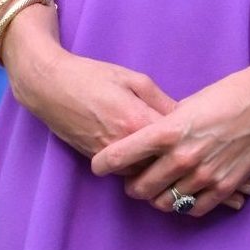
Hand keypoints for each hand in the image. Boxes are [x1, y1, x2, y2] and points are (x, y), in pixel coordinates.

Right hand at [14, 46, 177, 161]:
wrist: (49, 86)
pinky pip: (125, 172)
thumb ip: (160, 99)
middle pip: (160, 164)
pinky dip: (137, 167)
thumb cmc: (92, 75)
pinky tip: (145, 155)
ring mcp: (109, 156)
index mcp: (137, 120)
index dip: (190, 138)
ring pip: (143, 173)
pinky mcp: (96, 161)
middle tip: (188, 149)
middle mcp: (125, 145)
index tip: (199, 134)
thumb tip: (184, 115)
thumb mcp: (132, 78)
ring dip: (156, 167)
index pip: (175, 141)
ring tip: (169, 154)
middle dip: (175, 158)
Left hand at [91, 67, 249, 219]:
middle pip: (140, 186)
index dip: (104, 163)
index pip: (122, 154)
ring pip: (164, 202)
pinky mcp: (224, 186)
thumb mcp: (188, 103)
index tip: (98, 166)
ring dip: (156, 198)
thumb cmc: (228, 94)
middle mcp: (183, 156)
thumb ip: (166, 124)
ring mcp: (204, 175)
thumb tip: (149, 138)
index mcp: (169, 130)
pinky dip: (183, 205)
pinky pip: (193, 208)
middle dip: (131, 186)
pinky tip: (182, 196)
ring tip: (156, 191)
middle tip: (131, 182)